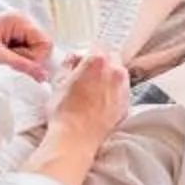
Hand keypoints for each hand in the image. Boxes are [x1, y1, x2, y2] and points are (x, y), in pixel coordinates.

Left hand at [0, 11, 52, 80]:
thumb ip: (22, 65)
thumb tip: (44, 76)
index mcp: (19, 19)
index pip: (46, 43)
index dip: (37, 58)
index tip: (18, 63)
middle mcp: (21, 22)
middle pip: (41, 48)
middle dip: (28, 59)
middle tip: (6, 60)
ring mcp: (16, 30)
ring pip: (32, 52)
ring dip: (20, 60)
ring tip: (0, 58)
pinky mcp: (9, 39)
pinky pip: (23, 53)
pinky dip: (15, 60)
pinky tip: (0, 58)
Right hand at [24, 53, 130, 184]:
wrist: (76, 137)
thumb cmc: (65, 111)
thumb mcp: (58, 81)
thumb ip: (69, 63)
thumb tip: (73, 59)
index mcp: (98, 61)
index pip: (96, 47)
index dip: (86, 55)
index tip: (81, 62)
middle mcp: (115, 72)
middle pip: (112, 58)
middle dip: (101, 63)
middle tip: (87, 75)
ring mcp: (123, 88)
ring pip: (119, 74)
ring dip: (109, 77)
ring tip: (93, 90)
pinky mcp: (126, 104)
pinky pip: (122, 91)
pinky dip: (114, 92)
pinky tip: (100, 101)